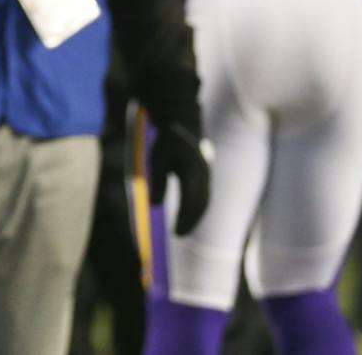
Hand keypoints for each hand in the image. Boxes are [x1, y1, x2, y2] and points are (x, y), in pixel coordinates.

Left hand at [149, 121, 211, 235]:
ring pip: (204, 202)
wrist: (185, 126)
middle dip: (190, 221)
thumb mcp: (158, 158)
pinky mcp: (206, 178)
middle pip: (200, 204)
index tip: (175, 232)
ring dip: (195, 218)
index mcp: (192, 169)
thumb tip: (154, 205)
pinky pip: (204, 197)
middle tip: (178, 235)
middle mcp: (203, 174)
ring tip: (181, 231)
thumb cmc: (168, 143)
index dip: (185, 217)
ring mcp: (207, 176)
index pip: (190, 199)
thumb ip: (157, 180)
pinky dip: (197, 210)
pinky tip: (187, 219)